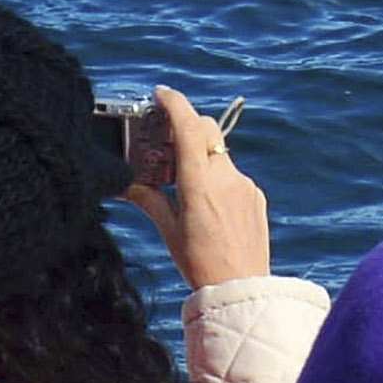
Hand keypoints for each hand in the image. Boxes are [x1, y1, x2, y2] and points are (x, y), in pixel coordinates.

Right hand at [124, 86, 271, 289]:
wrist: (241, 289)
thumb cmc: (200, 263)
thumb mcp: (168, 231)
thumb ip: (149, 200)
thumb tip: (126, 184)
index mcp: (199, 183)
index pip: (188, 127)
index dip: (174, 104)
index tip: (161, 93)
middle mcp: (226, 177)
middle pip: (207, 130)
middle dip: (188, 126)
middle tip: (167, 140)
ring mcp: (245, 185)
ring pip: (220, 154)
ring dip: (202, 157)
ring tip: (186, 185)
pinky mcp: (256, 196)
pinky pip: (234, 175)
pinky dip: (219, 178)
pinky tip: (210, 206)